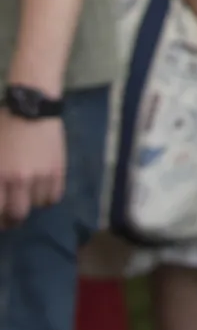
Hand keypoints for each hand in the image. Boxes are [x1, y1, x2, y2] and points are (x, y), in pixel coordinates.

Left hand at [0, 111, 65, 226]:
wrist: (31, 109)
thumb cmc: (2, 129)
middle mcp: (19, 180)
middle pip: (17, 215)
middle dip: (10, 220)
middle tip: (8, 217)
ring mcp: (41, 176)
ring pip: (36, 206)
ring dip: (29, 205)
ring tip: (25, 199)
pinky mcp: (58, 170)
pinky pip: (54, 196)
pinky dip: (46, 198)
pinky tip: (40, 191)